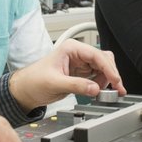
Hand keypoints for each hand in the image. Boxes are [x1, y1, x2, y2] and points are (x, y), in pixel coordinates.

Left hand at [9, 41, 123, 110]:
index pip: (96, 55)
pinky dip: (102, 84)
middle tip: (116, 89)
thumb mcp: (55, 83)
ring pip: (103, 68)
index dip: (108, 69)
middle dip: (111, 74)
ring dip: (107, 80)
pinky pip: (97, 76)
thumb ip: (76, 85)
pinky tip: (99, 91)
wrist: (25, 90)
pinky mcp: (81, 73)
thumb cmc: (33, 81)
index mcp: (71, 48)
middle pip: (104, 60)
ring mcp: (80, 63)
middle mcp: (77, 53)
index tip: (115, 81)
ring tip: (104, 93)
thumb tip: (95, 88)